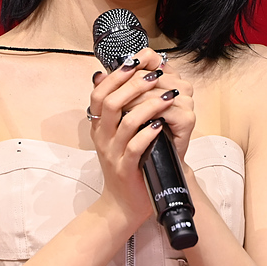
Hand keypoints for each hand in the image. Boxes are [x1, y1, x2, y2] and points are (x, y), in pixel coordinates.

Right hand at [88, 48, 193, 221]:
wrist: (123, 204)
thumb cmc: (127, 165)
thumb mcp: (116, 135)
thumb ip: (118, 110)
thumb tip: (112, 77)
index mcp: (98, 126)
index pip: (99, 93)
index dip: (116, 75)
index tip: (135, 61)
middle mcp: (101, 138)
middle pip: (110, 102)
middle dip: (134, 84)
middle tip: (155, 75)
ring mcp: (112, 153)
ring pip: (126, 122)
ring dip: (148, 105)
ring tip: (167, 97)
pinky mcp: (125, 169)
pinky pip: (135, 147)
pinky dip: (149, 132)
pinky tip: (161, 124)